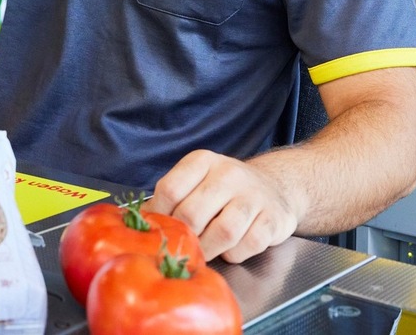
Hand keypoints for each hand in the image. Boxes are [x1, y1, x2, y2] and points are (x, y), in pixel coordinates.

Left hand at [143, 150, 296, 262]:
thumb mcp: (197, 181)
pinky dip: (234, 254)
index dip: (159, 215)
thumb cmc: (225, 189)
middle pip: (193, 214)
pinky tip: (231, 247)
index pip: (170, 189)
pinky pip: (247, 245)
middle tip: (183, 246)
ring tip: (205, 250)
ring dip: (209, 249)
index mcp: (203, 161)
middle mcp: (229, 173)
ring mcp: (254, 195)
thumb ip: (172, 197)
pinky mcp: (273, 218)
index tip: (159, 230)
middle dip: (185, 237)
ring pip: (223, 232)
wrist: (275, 187)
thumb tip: (140, 220)